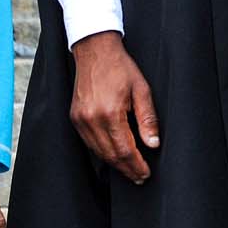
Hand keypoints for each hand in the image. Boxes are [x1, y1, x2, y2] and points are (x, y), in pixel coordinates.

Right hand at [69, 31, 159, 183]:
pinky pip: (89, 143)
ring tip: (129, 170)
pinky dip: (102, 152)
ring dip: (115, 164)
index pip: (125, 150)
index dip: (136, 165)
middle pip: (111, 155)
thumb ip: (148, 119)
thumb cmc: (120, 67)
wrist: (95, 50)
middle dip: (127, 169)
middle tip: (140, 177)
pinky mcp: (74, 118)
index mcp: (110, 113)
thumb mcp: (141, 90)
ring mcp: (80, 120)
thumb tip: (153, 144)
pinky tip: (113, 154)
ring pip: (99, 152)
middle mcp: (92, 119)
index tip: (146, 174)